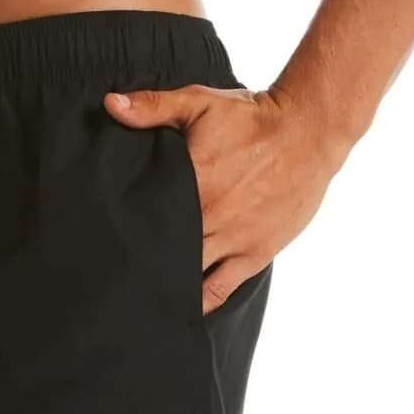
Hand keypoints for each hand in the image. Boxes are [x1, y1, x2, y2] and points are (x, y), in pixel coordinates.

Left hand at [104, 85, 345, 312]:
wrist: (310, 130)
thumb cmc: (253, 117)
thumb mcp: (199, 103)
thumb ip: (152, 107)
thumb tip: (110, 104)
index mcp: (190, 183)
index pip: (143, 218)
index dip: (122, 232)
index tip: (103, 241)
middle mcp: (208, 217)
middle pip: (161, 252)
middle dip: (140, 263)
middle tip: (115, 275)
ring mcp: (232, 240)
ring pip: (187, 276)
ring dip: (165, 285)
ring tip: (141, 296)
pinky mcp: (254, 254)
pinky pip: (219, 290)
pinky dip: (198, 303)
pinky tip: (180, 311)